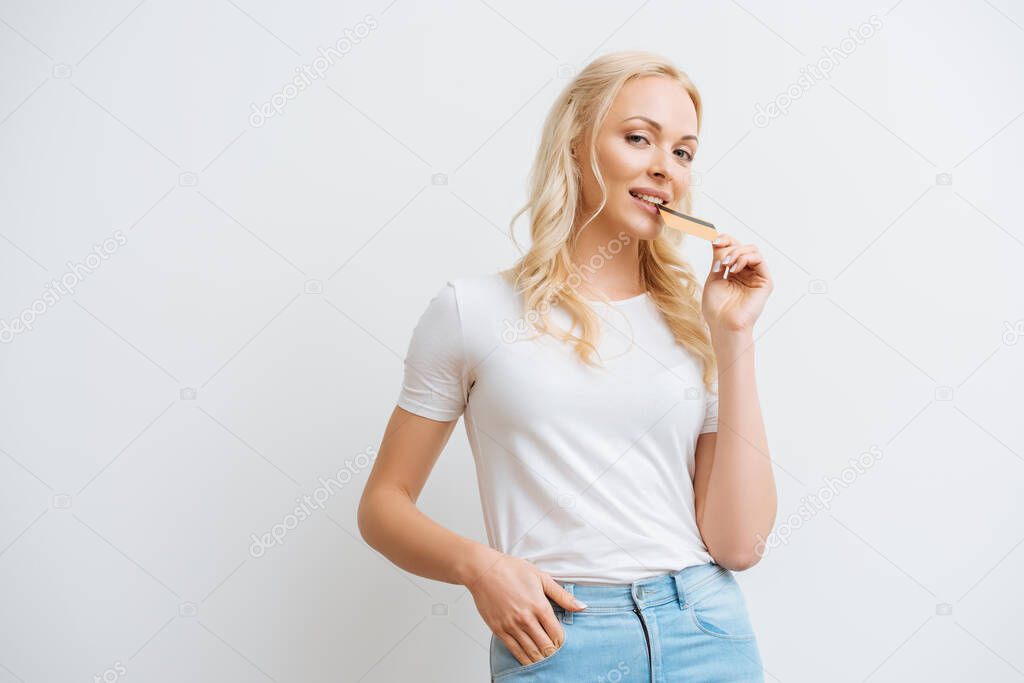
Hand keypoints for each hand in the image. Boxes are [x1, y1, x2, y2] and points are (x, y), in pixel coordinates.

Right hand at [466, 554, 585, 665]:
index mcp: (539, 606)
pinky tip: (530, 660)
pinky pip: (514, 651)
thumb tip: (582, 606)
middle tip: (556, 653)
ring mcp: (511, 626)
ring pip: (531, 652)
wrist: (484, 570)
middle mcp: (526, 619)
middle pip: (546, 647)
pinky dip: (524, 659)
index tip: (563, 643)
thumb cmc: (511, 570)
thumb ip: (562, 595)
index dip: (562, 643)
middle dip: (553, 653)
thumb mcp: (541, 577)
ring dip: (540, 659)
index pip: (557, 635)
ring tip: (545, 659)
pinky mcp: (499, 630)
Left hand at [702, 233, 773, 334]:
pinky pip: (759, 259)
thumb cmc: (717, 308)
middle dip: (729, 247)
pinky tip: (734, 268)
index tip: (713, 240)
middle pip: (742, 245)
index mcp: (734, 272)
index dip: (725, 239)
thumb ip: (717, 258)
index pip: (733, 247)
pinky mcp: (765, 282)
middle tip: (719, 259)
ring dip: (736, 253)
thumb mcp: (714, 277)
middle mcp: (747, 272)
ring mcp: (757, 276)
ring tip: (726, 265)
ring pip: (752, 250)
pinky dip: (745, 258)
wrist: (724, 324)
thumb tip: (717, 239)